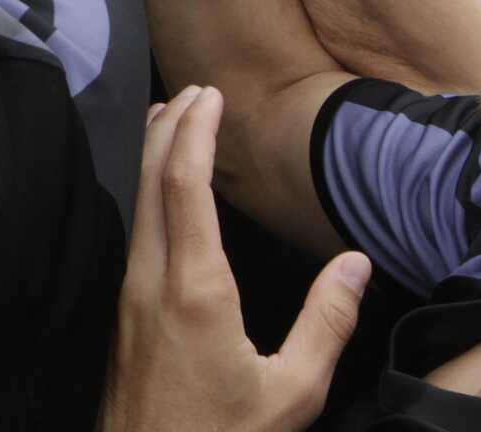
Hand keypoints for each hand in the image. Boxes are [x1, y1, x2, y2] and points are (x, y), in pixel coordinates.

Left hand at [101, 87, 369, 431]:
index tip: (211, 95)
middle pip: (151, 180)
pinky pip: (136, 231)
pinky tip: (163, 192)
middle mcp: (152, 280)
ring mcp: (131, 294)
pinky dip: (150, 192)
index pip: (184, 186)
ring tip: (174, 119)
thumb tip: (356, 264)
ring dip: (155, 155)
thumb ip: (327, 322)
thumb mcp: (294, 391)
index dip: (194, 132)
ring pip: (138, 203)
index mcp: (194, 289)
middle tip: (196, 90)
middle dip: (170, 126)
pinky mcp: (124, 311)